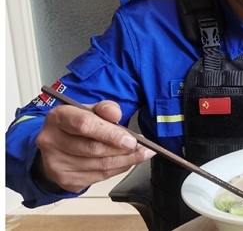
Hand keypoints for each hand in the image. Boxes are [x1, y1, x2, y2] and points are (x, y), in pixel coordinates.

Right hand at [35, 101, 155, 192]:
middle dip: (124, 149)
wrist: (55, 147)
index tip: (132, 139)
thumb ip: (105, 108)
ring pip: (100, 166)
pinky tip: (128, 162)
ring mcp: (57, 164)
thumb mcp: (89, 109)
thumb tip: (116, 114)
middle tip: (144, 147)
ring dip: (126, 161)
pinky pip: (99, 177)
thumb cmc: (75, 126)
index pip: (85, 125)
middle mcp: (52, 141)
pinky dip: (118, 169)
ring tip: (142, 154)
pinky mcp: (66, 180)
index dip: (111, 133)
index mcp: (58, 118)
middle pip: (94, 149)